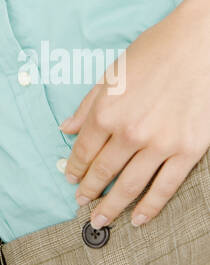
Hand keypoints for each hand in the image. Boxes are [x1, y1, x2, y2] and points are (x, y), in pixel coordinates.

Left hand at [58, 0, 209, 229]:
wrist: (200, 44)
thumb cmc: (156, 51)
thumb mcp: (113, 73)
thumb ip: (89, 104)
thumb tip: (67, 128)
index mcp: (107, 111)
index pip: (84, 150)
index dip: (75, 167)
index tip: (70, 178)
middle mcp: (129, 132)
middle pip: (103, 172)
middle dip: (89, 191)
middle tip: (81, 205)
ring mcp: (159, 145)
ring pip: (130, 186)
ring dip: (113, 207)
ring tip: (101, 220)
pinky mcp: (187, 151)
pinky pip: (165, 187)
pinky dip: (150, 207)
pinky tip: (138, 219)